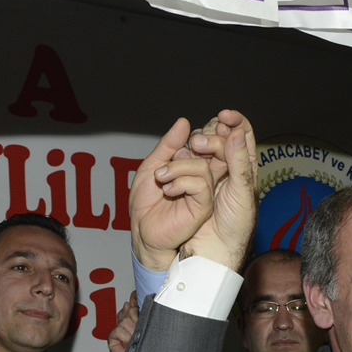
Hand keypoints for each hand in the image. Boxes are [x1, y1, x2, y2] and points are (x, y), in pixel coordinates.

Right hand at [107, 292, 137, 351]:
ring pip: (125, 321)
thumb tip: (131, 304)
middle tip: (137, 331)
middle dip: (135, 320)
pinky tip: (126, 343)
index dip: (134, 300)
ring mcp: (119, 330)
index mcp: (134, 322)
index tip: (136, 294)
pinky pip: (118, 330)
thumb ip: (138, 317)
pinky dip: (124, 337)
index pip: (132, 307)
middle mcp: (125, 324)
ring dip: (131, 331)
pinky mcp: (112, 336)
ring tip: (133, 340)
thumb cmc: (141, 350)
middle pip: (130, 312)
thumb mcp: (144, 331)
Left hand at [130, 117, 216, 270]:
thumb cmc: (146, 202)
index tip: (180, 142)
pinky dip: (182, 182)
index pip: (203, 144)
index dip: (197, 137)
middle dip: (192, 148)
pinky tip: (168, 189)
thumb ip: (168, 145)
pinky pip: (201, 186)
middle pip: (209, 152)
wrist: (142, 229)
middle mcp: (201, 178)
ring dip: (177, 168)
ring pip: (202, 168)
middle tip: (168, 160)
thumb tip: (184, 122)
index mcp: (192, 167)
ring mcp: (204, 193)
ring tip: (161, 177)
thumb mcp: (152, 165)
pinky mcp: (203, 207)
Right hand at [178, 109, 257, 272]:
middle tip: (201, 141)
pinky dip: (184, 155)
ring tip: (192, 148)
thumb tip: (237, 133)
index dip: (235, 120)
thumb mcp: (242, 191)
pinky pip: (188, 160)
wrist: (214, 247)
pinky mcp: (191, 180)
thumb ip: (240, 162)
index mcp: (246, 166)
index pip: (243, 133)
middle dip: (211, 133)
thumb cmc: (236, 224)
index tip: (224, 116)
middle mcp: (228, 166)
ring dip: (197, 143)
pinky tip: (182, 157)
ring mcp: (209, 172)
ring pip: (202, 146)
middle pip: (220, 135)